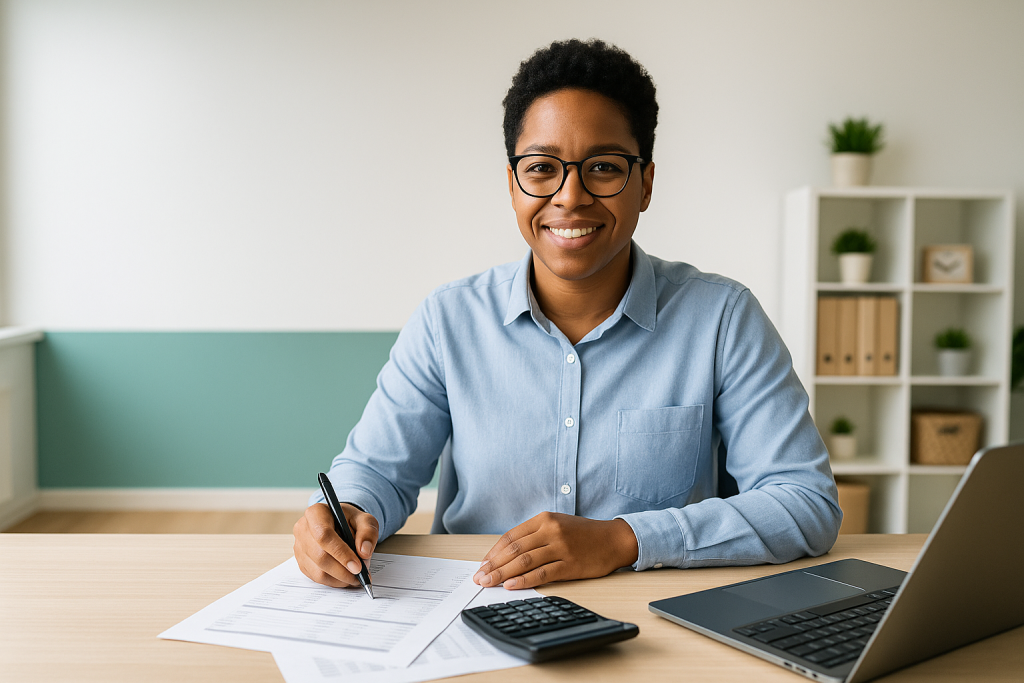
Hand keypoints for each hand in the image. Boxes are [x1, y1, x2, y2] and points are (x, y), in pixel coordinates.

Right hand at [293, 502, 378, 587]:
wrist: (339, 523)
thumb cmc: (350, 520)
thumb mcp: (365, 519)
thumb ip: (368, 532)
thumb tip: (364, 551)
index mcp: (316, 513)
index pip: (324, 536)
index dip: (341, 553)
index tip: (357, 566)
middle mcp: (303, 529)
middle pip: (320, 556)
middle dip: (343, 570)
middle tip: (360, 575)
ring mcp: (300, 547)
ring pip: (318, 571)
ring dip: (340, 578)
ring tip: (356, 577)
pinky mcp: (301, 561)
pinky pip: (316, 577)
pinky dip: (334, 581)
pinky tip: (345, 577)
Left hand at [473, 512, 638, 589]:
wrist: (613, 539)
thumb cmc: (583, 533)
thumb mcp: (557, 524)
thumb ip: (534, 535)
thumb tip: (507, 553)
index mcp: (544, 518)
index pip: (511, 536)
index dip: (494, 552)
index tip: (482, 564)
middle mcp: (551, 530)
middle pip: (514, 549)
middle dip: (493, 565)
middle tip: (479, 577)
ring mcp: (560, 547)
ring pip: (524, 561)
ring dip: (503, 574)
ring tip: (489, 583)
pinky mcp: (570, 564)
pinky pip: (542, 573)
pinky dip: (524, 580)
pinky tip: (511, 586)